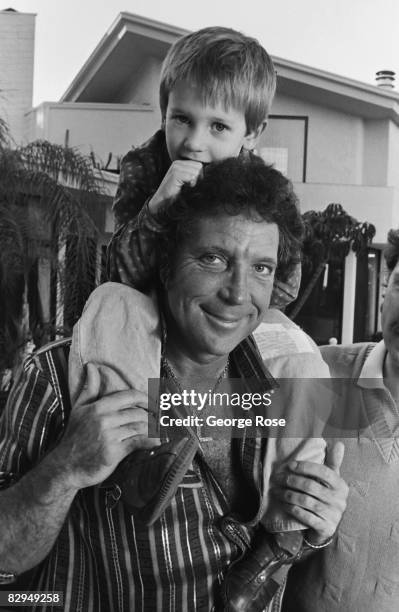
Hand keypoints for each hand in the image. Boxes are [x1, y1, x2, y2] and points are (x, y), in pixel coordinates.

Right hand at [51, 364, 159, 490]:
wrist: (66, 466)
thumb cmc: (74, 437)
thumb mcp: (79, 409)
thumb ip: (89, 388)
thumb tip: (91, 366)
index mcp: (98, 407)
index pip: (129, 396)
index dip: (145, 398)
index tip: (154, 404)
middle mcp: (104, 420)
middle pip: (137, 413)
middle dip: (151, 416)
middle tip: (158, 419)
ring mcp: (109, 436)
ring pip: (139, 427)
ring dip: (151, 429)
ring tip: (157, 430)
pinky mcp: (113, 452)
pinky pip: (137, 443)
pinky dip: (150, 442)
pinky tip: (157, 442)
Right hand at [148, 160, 202, 211]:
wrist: (163, 203)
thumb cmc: (177, 195)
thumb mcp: (188, 183)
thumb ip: (196, 175)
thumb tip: (211, 172)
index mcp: (181, 163)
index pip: (199, 165)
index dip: (199, 177)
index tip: (190, 185)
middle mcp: (177, 163)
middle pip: (199, 167)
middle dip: (197, 179)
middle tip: (188, 187)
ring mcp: (175, 167)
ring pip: (196, 172)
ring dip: (194, 183)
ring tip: (184, 188)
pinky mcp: (175, 173)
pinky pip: (192, 177)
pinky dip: (190, 185)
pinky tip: (183, 188)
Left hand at [272, 441, 348, 543]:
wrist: (327, 528)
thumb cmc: (327, 498)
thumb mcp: (332, 481)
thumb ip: (333, 462)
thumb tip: (339, 443)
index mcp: (341, 486)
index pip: (324, 472)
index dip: (306, 467)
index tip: (290, 465)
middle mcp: (339, 501)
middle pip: (311, 486)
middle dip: (291, 480)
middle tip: (278, 478)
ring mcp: (333, 515)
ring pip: (306, 501)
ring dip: (288, 494)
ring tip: (276, 491)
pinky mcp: (325, 528)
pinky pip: (305, 516)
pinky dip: (293, 509)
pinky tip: (284, 504)